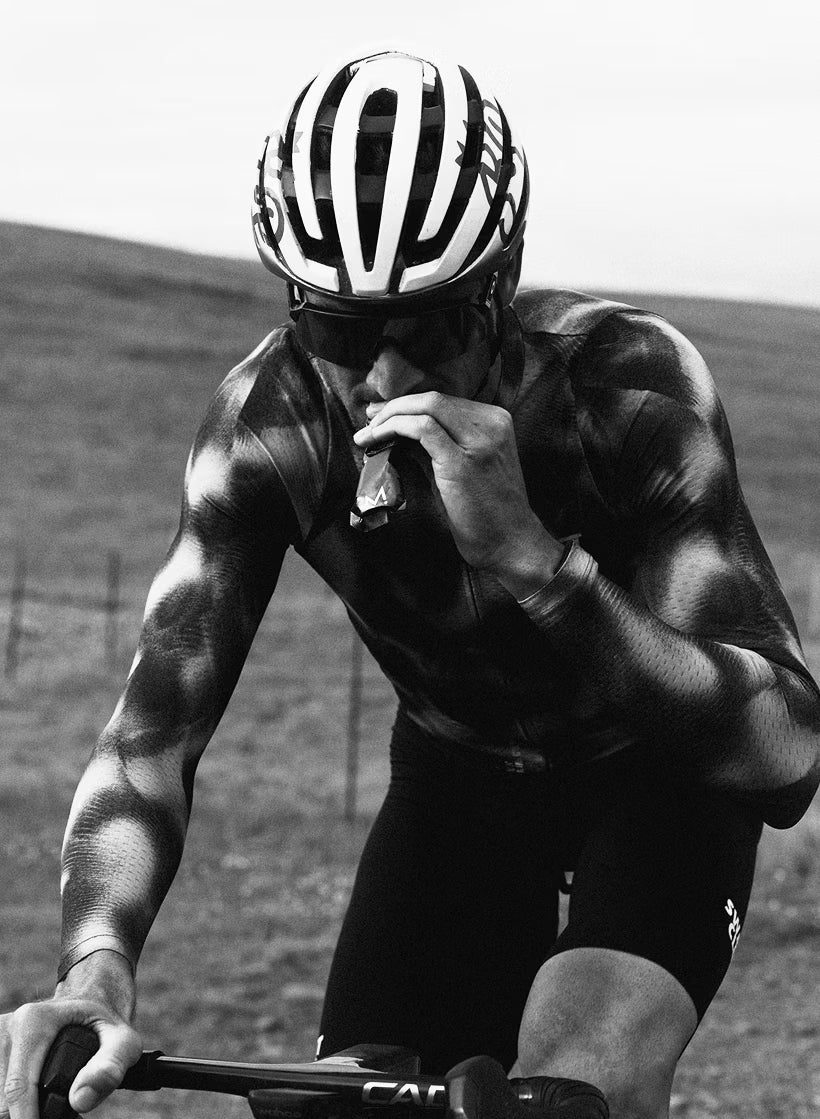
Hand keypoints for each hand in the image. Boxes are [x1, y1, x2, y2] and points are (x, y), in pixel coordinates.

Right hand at [1, 958, 141, 1118]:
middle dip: (30, 1113)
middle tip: (64, 1110)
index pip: (18, 1088)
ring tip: (50, 1100)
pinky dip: (15, 1100)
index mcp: (34, 1021)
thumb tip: (80, 1099)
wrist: (92, 999)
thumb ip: (109, 1068)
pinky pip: (0, 1088)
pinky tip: (36, 1094)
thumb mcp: (123, 1041)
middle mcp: (10, 1025)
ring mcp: (0, 1036)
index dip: (29, 1118)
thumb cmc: (106, 1022)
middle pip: (5, 1097)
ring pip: (0, 1097)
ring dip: (21, 1108)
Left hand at [354, 392, 563, 593]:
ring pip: (426, 407)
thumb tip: (397, 431)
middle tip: (368, 420)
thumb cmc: (486, 512)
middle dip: (394, 407)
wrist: (511, 543)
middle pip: (432, 398)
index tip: (382, 415)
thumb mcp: (461, 467)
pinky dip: (394, 429)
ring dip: (390, 417)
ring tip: (367, 434)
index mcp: (495, 421)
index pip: (443, 400)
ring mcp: (478, 441)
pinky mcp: (461, 461)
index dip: (407, 404)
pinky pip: (422, 429)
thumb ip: (434, 445)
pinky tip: (377, 440)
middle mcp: (491, 424)